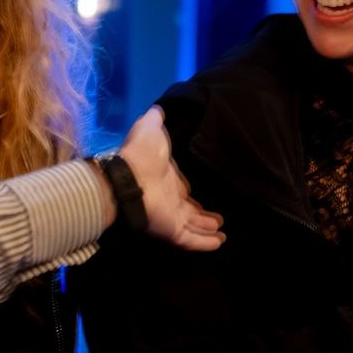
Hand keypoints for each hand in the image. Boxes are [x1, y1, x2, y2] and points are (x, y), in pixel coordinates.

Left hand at [116, 106, 225, 250]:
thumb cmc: (142, 155)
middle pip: (189, 211)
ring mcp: (171, 217)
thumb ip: (155, 121)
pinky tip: (220, 243)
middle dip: (203, 216)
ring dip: (207, 230)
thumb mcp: (149, 129)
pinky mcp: (172, 231)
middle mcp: (170, 200)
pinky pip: (192, 240)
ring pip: (193, 227)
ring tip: (223, 233)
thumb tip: (158, 109)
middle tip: (218, 220)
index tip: (199, 193)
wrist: (129, 178)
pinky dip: (205, 243)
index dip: (189, 193)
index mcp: (166, 179)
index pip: (181, 190)